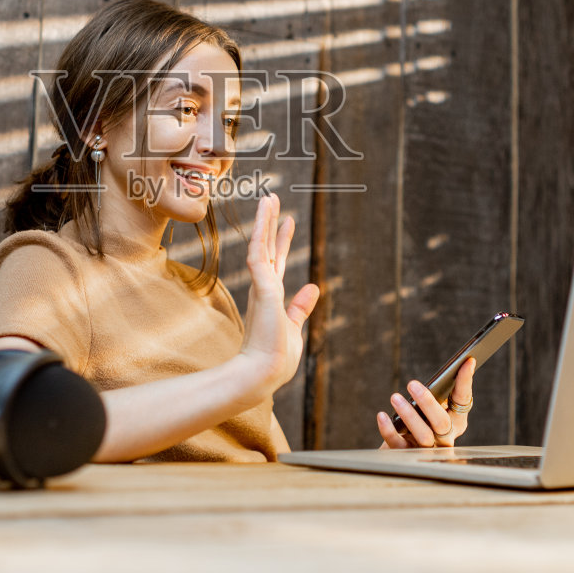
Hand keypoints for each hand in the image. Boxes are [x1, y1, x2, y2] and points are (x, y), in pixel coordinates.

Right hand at [238, 192, 320, 391]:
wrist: (263, 374)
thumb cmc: (275, 358)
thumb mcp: (293, 327)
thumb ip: (301, 306)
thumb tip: (313, 287)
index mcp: (271, 297)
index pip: (277, 262)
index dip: (281, 240)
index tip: (287, 221)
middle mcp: (264, 288)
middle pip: (268, 248)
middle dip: (270, 224)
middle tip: (272, 199)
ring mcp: (262, 288)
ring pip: (262, 246)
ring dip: (265, 221)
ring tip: (269, 198)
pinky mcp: (263, 289)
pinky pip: (260, 255)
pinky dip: (261, 234)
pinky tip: (265, 216)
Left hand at [376, 356, 476, 448]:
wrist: (401, 447)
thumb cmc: (420, 419)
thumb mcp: (431, 406)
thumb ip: (437, 392)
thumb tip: (447, 365)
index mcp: (456, 420)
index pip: (463, 399)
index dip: (465, 381)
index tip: (467, 361)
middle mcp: (446, 437)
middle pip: (442, 422)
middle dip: (428, 402)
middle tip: (412, 383)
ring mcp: (428, 449)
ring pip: (424, 435)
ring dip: (408, 415)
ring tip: (395, 397)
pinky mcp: (407, 454)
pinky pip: (398, 444)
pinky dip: (389, 429)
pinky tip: (382, 415)